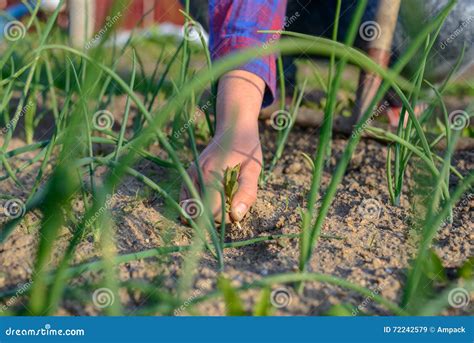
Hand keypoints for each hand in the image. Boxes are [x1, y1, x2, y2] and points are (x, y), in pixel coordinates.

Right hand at [180, 70, 264, 223]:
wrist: (233, 127)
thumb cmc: (247, 147)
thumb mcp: (253, 168)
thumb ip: (246, 192)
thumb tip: (236, 216)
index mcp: (211, 174)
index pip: (212, 212)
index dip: (226, 217)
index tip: (237, 210)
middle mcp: (196, 175)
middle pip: (201, 212)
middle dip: (217, 216)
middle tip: (231, 205)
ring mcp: (189, 174)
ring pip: (192, 208)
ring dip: (207, 212)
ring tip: (222, 201)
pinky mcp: (188, 174)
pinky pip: (186, 199)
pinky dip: (196, 206)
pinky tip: (210, 201)